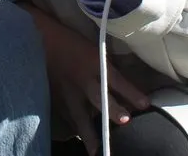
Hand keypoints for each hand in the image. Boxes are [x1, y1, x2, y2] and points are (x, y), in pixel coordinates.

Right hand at [30, 8, 149, 153]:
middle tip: (124, 121)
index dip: (131, 91)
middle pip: (100, 96)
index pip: (116, 79)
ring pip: (80, 115)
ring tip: (96, 150)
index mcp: (94, 62)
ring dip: (90, 133)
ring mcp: (67, 91)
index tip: (145, 104)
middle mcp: (83, 79)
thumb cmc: (73, 45)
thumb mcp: (95, 53)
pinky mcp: (56, 100)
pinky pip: (69, 118)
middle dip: (112, 109)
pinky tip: (85, 142)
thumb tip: (130, 94)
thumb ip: (110, 72)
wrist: (41, 42)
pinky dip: (77, 129)